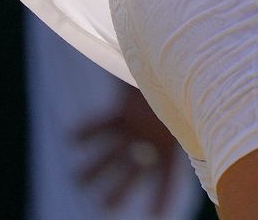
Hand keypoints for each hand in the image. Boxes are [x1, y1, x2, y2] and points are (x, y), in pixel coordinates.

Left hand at [72, 83, 188, 211]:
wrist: (174, 53)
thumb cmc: (186, 79)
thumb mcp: (184, 109)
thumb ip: (183, 126)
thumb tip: (186, 150)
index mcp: (171, 142)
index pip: (167, 176)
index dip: (162, 196)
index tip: (155, 215)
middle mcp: (153, 136)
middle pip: (134, 169)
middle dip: (119, 188)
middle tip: (105, 206)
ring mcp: (138, 122)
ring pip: (114, 149)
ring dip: (95, 165)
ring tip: (76, 180)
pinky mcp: (125, 107)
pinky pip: (104, 123)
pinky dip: (87, 130)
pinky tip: (71, 137)